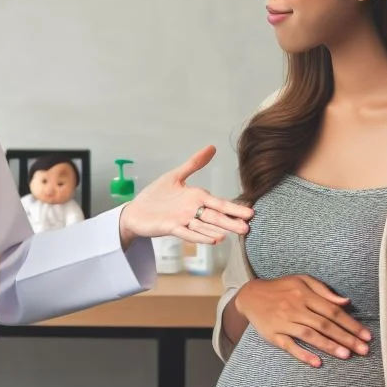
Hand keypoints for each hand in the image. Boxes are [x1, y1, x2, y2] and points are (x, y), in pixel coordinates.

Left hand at [118, 145, 252, 247]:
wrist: (135, 211)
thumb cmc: (156, 195)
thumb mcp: (176, 176)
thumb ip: (194, 163)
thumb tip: (212, 147)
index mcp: (196, 198)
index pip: (219, 203)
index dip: (233, 208)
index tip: (250, 213)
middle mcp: (192, 211)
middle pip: (214, 217)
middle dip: (230, 222)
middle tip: (247, 228)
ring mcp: (182, 221)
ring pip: (203, 227)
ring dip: (216, 231)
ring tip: (230, 235)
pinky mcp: (170, 227)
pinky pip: (186, 233)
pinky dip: (198, 236)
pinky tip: (212, 240)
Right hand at [235, 275, 371, 366]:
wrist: (250, 296)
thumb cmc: (281, 288)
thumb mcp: (302, 281)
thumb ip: (325, 291)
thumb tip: (346, 302)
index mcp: (304, 294)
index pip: (333, 311)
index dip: (351, 324)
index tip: (366, 336)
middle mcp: (295, 308)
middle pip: (324, 325)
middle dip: (346, 338)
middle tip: (364, 350)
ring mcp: (283, 322)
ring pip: (309, 335)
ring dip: (329, 346)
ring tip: (347, 356)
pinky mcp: (273, 335)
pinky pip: (289, 346)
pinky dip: (303, 354)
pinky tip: (317, 363)